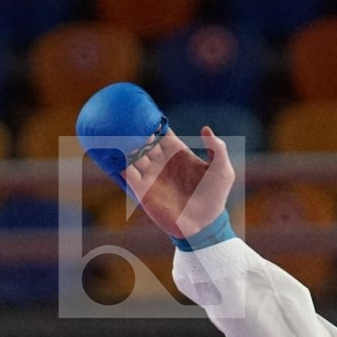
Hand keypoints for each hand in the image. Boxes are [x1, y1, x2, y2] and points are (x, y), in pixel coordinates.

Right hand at [122, 126, 235, 242]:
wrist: (204, 225)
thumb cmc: (215, 198)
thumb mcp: (222, 170)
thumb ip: (217, 148)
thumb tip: (205, 129)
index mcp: (178, 153)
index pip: (162, 133)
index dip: (154, 123)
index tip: (145, 110)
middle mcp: (162, 162)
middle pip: (145, 140)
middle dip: (136, 130)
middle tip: (128, 118)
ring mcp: (151, 175)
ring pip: (133, 154)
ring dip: (126, 143)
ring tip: (118, 130)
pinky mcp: (142, 190)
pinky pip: (127, 173)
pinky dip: (120, 161)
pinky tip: (114, 150)